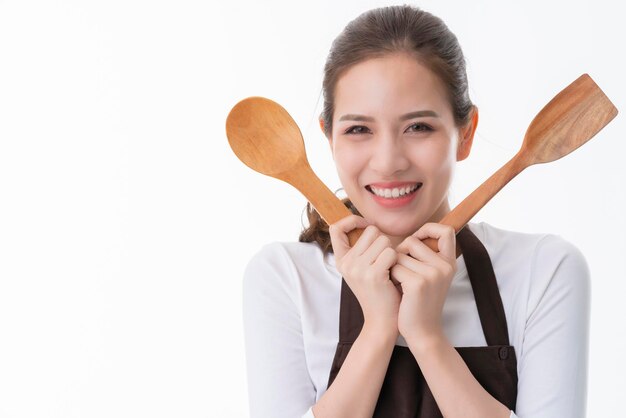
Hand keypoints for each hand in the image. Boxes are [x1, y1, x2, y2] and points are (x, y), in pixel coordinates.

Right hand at [329, 215, 400, 336]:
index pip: (336, 228)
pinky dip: (397, 261)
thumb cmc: (379, 292)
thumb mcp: (363, 270)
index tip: (366, 226)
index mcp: (341, 260)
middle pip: (370, 231)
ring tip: (390, 269)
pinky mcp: (373, 275)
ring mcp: (358, 269)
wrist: (382, 321)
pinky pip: (391, 252)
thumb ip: (362, 249)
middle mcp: (346, 263)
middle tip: (385, 261)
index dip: (352, 221)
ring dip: (392, 251)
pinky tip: (394, 275)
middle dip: (383, 241)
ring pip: (383, 240)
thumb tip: (368, 224)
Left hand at [391, 223, 456, 344]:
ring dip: (394, 268)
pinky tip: (398, 291)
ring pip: (399, 255)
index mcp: (449, 263)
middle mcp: (444, 266)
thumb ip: (426, 257)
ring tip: (402, 285)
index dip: (428, 229)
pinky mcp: (418, 283)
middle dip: (401, 253)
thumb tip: (411, 237)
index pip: (445, 231)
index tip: (416, 240)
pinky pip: (394, 267)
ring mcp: (432, 274)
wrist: (423, 332)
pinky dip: (391, 278)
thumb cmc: (420, 302)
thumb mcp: (431, 277)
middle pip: (412, 241)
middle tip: (402, 273)